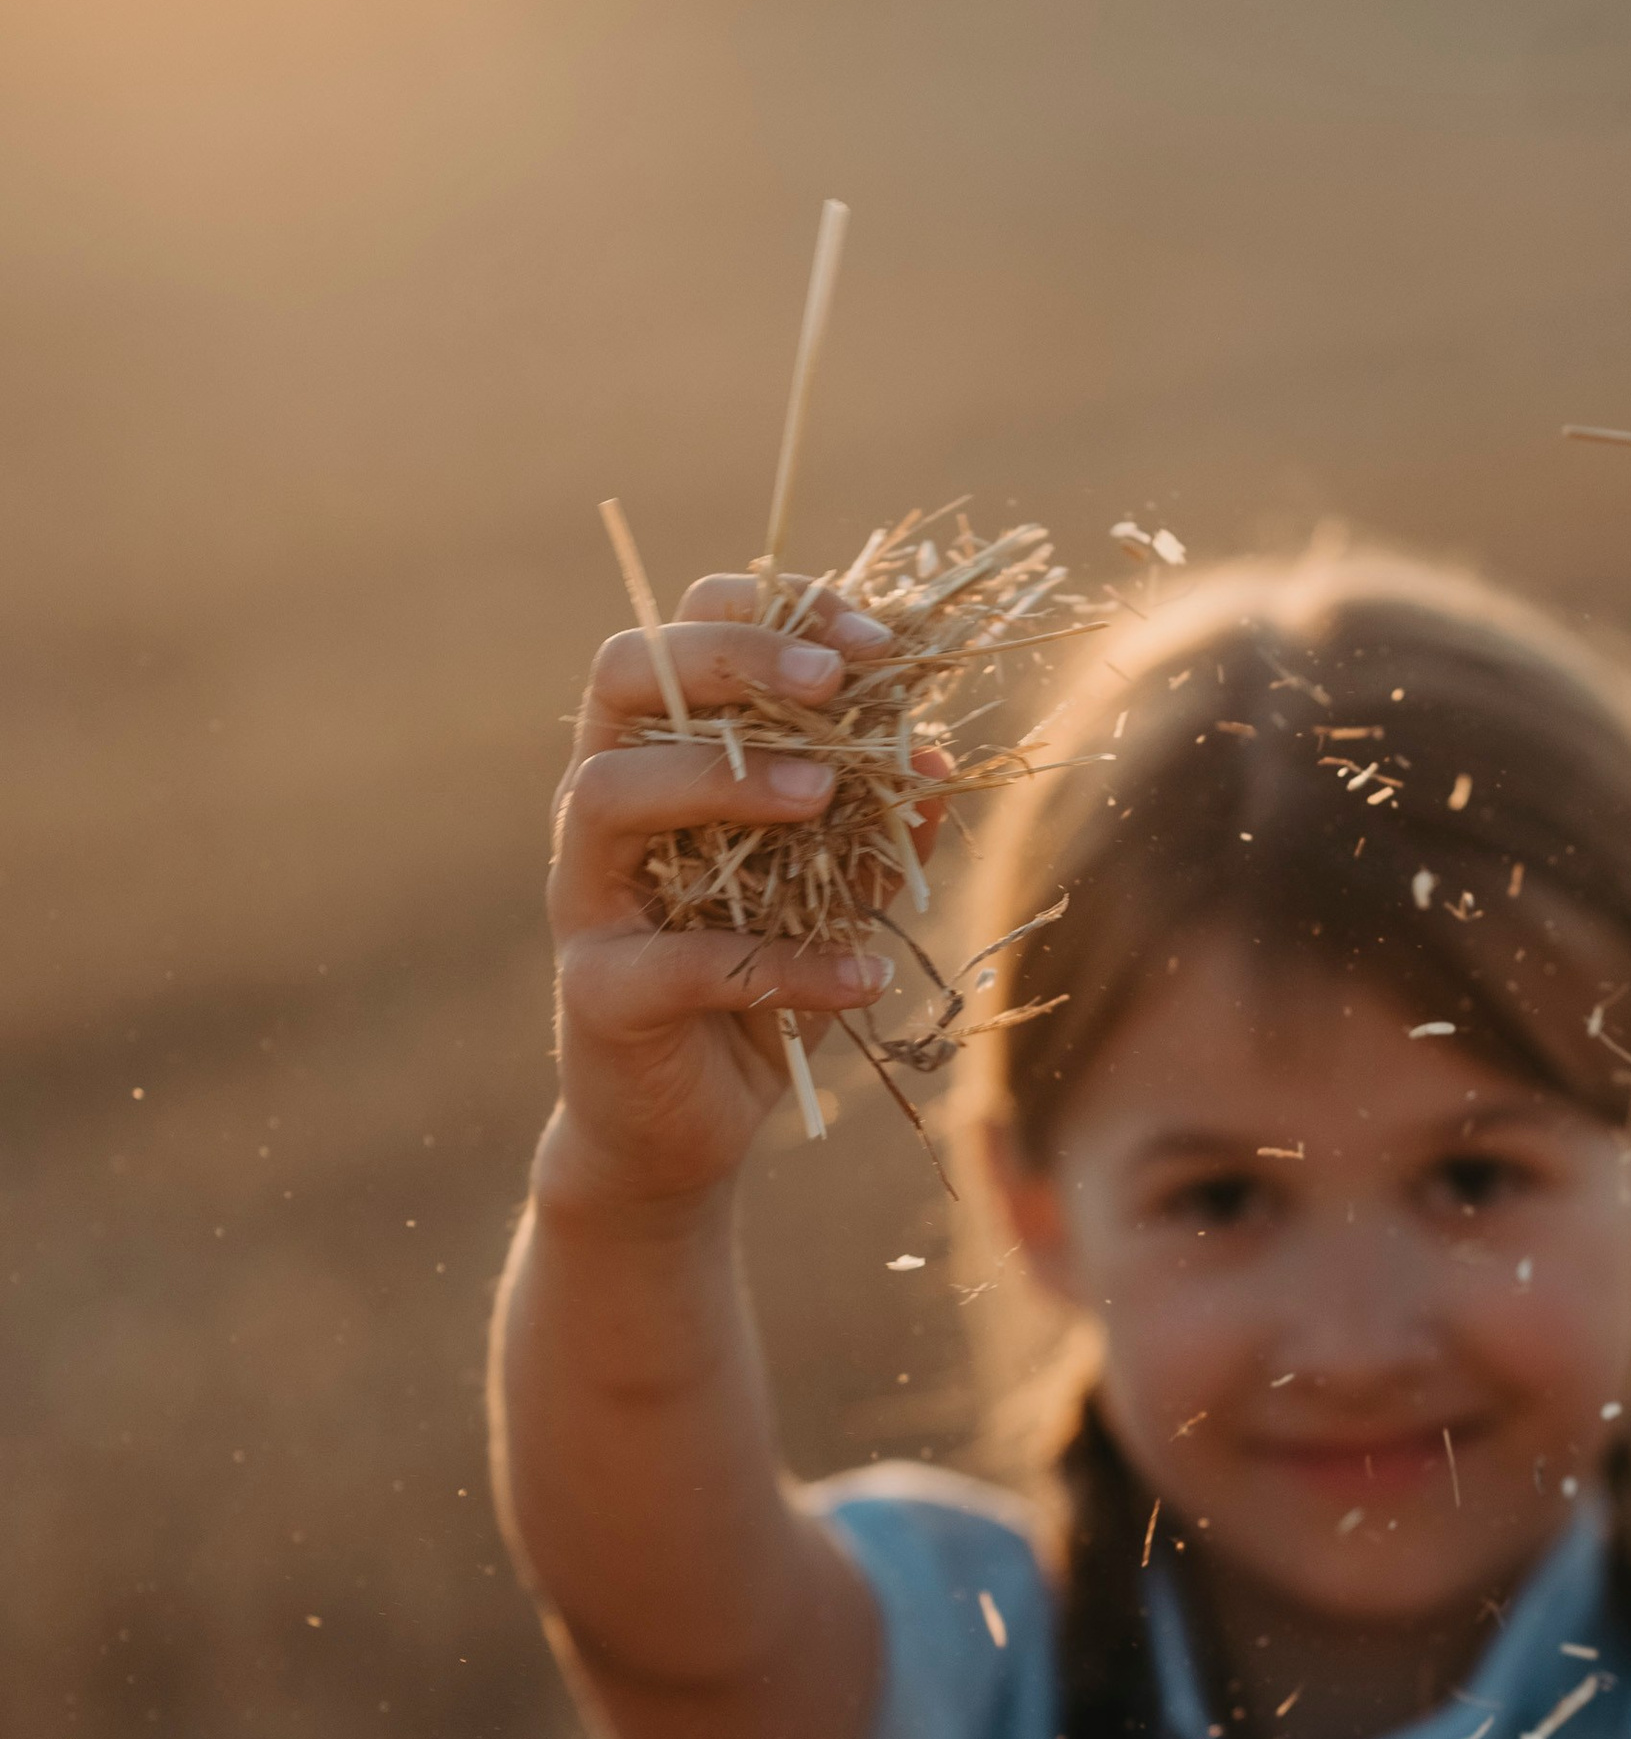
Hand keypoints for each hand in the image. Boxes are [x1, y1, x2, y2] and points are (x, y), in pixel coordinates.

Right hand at [539, 573, 916, 1220]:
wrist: (687, 1127)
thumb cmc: (756, 984)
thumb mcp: (832, 893)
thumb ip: (875, 826)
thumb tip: (937, 756)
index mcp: (656, 757)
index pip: (679, 632)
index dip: (767, 611)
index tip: (869, 637)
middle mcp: (600, 806)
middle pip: (622, 675)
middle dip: (732, 658)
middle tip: (834, 679)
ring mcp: (586, 895)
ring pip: (610, 794)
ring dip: (725, 780)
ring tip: (825, 797)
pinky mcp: (596, 990)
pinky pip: (683, 961)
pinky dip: (786, 964)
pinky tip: (863, 974)